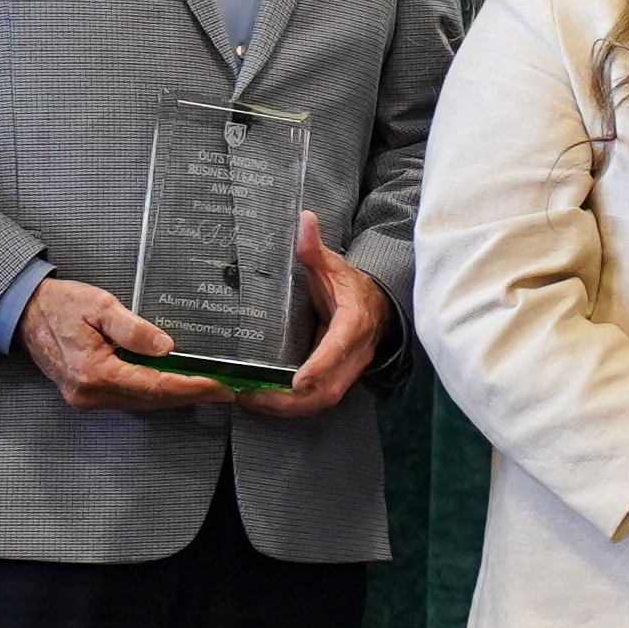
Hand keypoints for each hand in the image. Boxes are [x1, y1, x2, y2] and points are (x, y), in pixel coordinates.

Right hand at [15, 276, 240, 415]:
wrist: (25, 312)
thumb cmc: (59, 306)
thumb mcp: (100, 306)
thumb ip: (133, 329)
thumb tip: (165, 347)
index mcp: (92, 372)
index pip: (154, 385)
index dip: (190, 387)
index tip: (218, 386)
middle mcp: (88, 393)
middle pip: (151, 400)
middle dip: (190, 395)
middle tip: (224, 390)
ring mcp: (85, 398)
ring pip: (141, 403)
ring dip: (174, 396)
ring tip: (206, 388)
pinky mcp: (85, 396)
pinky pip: (128, 399)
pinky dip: (154, 394)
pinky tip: (174, 385)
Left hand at [239, 216, 390, 419]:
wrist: (378, 309)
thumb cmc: (350, 287)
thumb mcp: (333, 266)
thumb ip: (314, 249)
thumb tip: (304, 219)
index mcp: (354, 323)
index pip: (339, 347)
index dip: (321, 366)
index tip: (297, 380)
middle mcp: (354, 353)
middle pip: (329, 388)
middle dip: (292, 399)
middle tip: (253, 396)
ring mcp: (348, 370)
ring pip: (322, 400)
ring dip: (287, 408)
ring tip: (250, 401)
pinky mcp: (337, 380)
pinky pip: (317, 401)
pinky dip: (290, 407)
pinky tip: (261, 402)